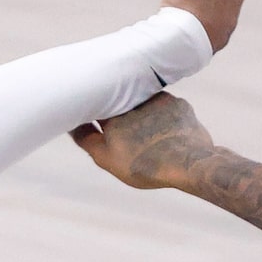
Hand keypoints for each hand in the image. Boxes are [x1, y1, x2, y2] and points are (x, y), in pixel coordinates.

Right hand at [71, 92, 215, 189]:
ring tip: (146, 137)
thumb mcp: (106, 158)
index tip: (90, 117)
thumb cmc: (144, 163)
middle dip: (118, 112)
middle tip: (121, 133)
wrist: (188, 163)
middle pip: (121, 100)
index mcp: (114, 110)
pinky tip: (163, 134)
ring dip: (142, 114)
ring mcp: (160, 99)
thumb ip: (86, 139)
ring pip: (144, 103)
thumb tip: (73, 124)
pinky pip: (165, 107)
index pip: (97, 101)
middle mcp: (135, 98)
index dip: (94, 109)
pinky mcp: (179, 105)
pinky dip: (161, 117)